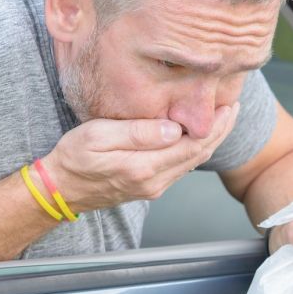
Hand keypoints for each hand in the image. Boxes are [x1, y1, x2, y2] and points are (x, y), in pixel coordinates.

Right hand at [42, 102, 239, 211]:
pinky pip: (180, 166)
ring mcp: (153, 186)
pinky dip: (196, 148)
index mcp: (144, 167)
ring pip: (192, 162)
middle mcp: (154, 181)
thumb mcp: (98, 136)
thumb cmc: (73, 159)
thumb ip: (138, 133)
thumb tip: (174, 129)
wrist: (59, 189)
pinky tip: (198, 134)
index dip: (215, 125)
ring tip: (222, 117)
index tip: (227, 104)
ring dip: (211, 139)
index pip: (193, 145)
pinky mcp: (149, 186)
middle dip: (221, 130)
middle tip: (233, 106)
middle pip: (199, 155)